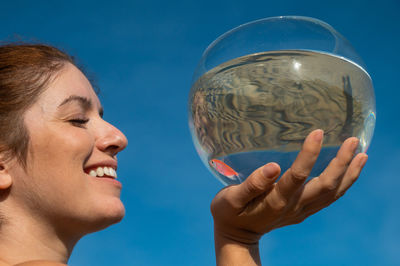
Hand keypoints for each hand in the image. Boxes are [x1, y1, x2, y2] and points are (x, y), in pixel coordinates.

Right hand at [211, 129, 367, 264]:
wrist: (237, 235)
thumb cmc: (229, 212)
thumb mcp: (231, 199)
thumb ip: (251, 184)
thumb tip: (272, 167)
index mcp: (275, 201)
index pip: (298, 176)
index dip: (309, 154)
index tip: (318, 132)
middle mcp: (294, 207)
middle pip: (326, 186)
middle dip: (342, 163)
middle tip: (353, 140)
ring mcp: (302, 210)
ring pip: (333, 194)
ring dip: (349, 174)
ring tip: (362, 153)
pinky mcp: (304, 210)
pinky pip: (330, 198)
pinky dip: (344, 184)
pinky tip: (350, 170)